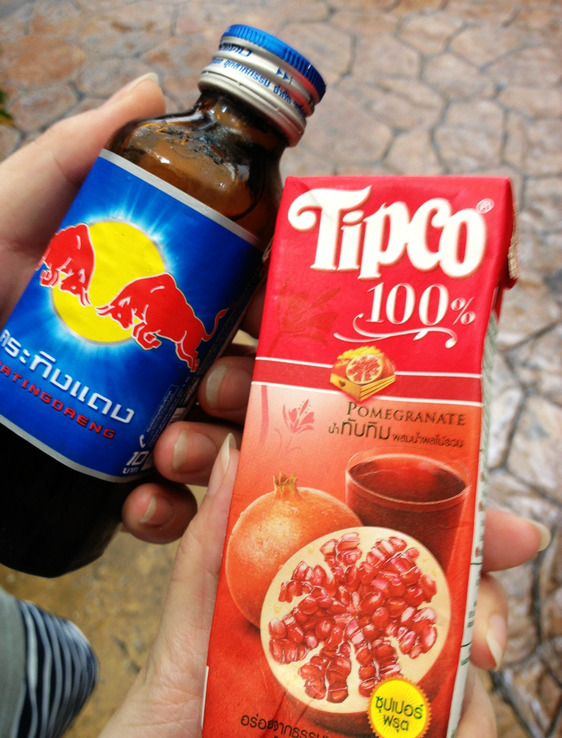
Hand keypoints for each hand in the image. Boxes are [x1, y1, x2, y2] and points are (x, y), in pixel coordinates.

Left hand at [0, 74, 260, 542]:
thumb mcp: (12, 212)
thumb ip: (75, 153)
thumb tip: (153, 89)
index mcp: (158, 297)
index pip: (239, 296)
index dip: (268, 298)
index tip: (269, 302)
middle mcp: (162, 362)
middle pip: (242, 374)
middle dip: (249, 381)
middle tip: (220, 383)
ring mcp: (144, 424)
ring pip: (217, 443)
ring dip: (214, 447)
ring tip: (174, 447)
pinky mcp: (115, 478)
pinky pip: (169, 505)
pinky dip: (170, 511)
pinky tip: (144, 502)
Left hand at [92, 441, 549, 737]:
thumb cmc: (169, 717)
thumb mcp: (190, 625)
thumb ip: (211, 542)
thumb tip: (232, 452)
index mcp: (324, 599)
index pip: (403, 552)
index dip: (467, 534)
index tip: (513, 534)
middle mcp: (361, 644)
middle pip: (449, 608)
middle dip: (488, 610)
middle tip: (485, 639)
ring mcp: (377, 702)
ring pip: (463, 682)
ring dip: (476, 695)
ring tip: (461, 706)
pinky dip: (462, 737)